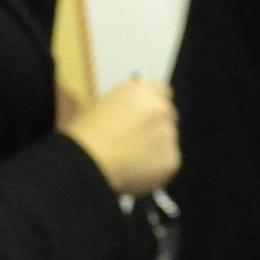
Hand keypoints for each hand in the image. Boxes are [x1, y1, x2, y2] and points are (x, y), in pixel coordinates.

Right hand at [62, 77, 181, 195]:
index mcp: (141, 91)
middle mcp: (160, 108)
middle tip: (138, 138)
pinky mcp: (172, 159)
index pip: (161, 91)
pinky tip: (137, 168)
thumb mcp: (103, 106)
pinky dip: (157, 166)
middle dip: (157, 125)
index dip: (153, 103)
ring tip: (132, 157)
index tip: (147, 113)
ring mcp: (169, 134)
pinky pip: (169, 161)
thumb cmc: (86, 136)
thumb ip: (127, 105)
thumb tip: (134, 111)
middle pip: (168, 115)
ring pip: (169, 139)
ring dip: (157, 146)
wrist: (88, 163)